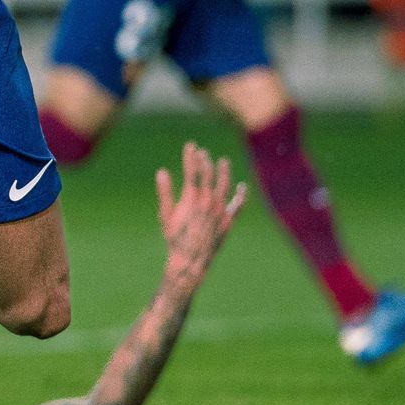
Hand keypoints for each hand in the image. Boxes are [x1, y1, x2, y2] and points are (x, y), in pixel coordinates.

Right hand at [156, 141, 246, 290]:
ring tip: (223, 161)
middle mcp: (208, 201)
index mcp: (192, 198)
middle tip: (202, 152)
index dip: (191, 156)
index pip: (193, 170)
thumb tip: (161, 172)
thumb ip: (165, 193)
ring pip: (225, 185)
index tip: (191, 146)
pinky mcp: (229, 220)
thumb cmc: (175, 237)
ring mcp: (220, 210)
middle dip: (205, 161)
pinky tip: (242, 187)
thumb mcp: (165, 215)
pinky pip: (238, 204)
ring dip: (224, 171)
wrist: (192, 259)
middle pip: (209, 174)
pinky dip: (241, 195)